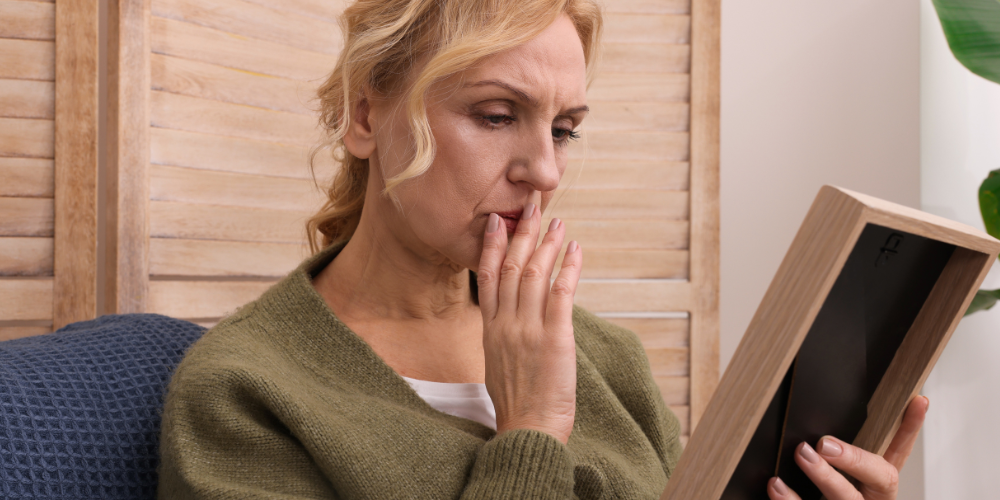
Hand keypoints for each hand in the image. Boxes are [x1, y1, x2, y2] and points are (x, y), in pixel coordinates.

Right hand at [476, 203, 582, 443]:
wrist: (527, 429)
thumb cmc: (517, 403)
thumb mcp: (498, 364)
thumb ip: (503, 337)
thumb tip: (512, 320)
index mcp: (490, 330)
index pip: (486, 276)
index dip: (492, 245)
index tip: (497, 221)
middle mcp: (505, 324)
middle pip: (510, 267)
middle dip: (522, 234)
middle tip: (531, 208)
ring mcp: (528, 329)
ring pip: (534, 274)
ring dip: (547, 245)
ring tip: (558, 223)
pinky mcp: (554, 337)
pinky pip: (560, 293)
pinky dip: (568, 268)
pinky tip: (576, 250)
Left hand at [767, 395, 929, 499]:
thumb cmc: (830, 499)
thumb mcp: (845, 480)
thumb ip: (841, 460)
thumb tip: (819, 428)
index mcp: (878, 489)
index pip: (899, 453)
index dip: (910, 428)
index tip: (917, 400)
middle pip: (880, 479)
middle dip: (855, 459)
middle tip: (825, 443)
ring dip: (824, 477)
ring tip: (801, 455)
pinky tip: (776, 487)